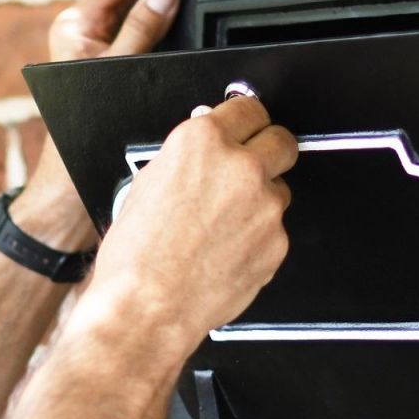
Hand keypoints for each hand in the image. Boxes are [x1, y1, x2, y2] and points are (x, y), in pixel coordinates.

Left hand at [12, 0, 179, 251]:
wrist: (75, 183)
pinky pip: (149, 41)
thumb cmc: (81, 134)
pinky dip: (168, 35)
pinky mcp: (118, 71)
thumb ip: (140, 29)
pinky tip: (188, 31)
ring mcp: (103, 53)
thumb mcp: (117, 70)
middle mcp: (86, 35)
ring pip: (142, 18)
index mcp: (76, 25)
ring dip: (165, 9)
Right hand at [83, 95, 297, 356]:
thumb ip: (191, 156)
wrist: (146, 309)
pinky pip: (275, 229)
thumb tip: (212, 144)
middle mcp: (241, 167)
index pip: (249, 108)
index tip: (246, 128)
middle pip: (282, 141)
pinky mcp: (277, 241)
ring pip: (279, 190)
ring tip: (223, 226)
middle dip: (269, 150)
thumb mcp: (149, 183)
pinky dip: (258, 238)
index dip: (246, 121)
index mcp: (202, 142)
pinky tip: (227, 252)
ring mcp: (265, 205)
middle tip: (253, 166)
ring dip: (261, 200)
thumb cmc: (136, 255)